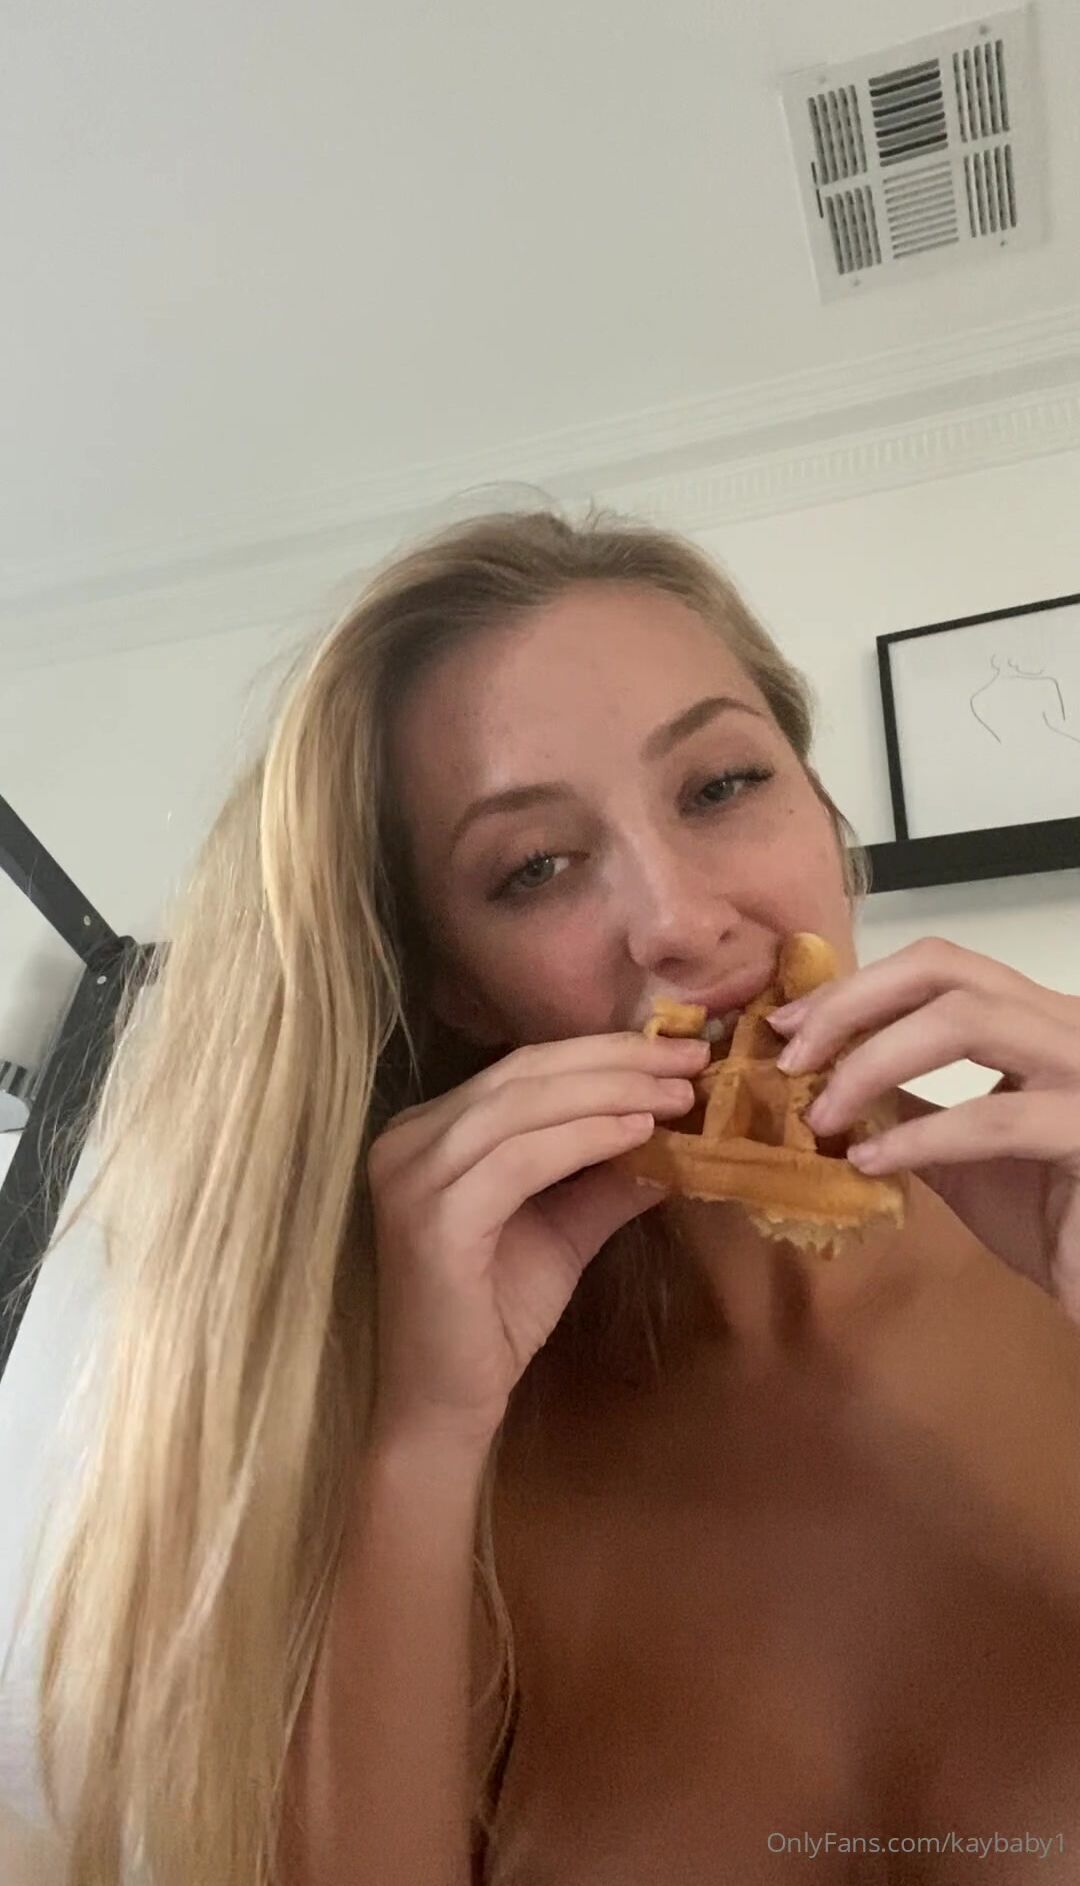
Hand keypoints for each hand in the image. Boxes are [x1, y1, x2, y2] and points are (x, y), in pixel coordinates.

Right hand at [367, 1030, 708, 1450]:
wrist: (444, 1406)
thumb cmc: (495, 1318)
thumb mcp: (564, 1228)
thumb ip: (606, 1177)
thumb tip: (678, 1132)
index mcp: (430, 1130)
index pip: (524, 1068)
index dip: (604, 1052)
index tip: (680, 1051)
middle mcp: (408, 1139)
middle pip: (524, 1073)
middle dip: (616, 1060)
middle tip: (690, 1059)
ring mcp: (413, 1175)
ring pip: (524, 1106)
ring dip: (611, 1093)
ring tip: (677, 1096)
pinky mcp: (432, 1217)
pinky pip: (520, 1159)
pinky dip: (584, 1139)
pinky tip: (637, 1134)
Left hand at [768, 938, 1079, 1320]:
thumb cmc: (1053, 1221)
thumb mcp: (964, 1153)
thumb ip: (910, 1107)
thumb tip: (828, 1080)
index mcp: (1037, 1022)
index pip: (939, 968)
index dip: (856, 988)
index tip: (789, 1025)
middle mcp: (1068, 1027)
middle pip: (946, 973)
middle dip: (853, 1007)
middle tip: (792, 1059)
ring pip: (966, 1022)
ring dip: (873, 1062)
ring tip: (822, 1115)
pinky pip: (991, 1119)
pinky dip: (919, 1137)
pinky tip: (872, 1164)